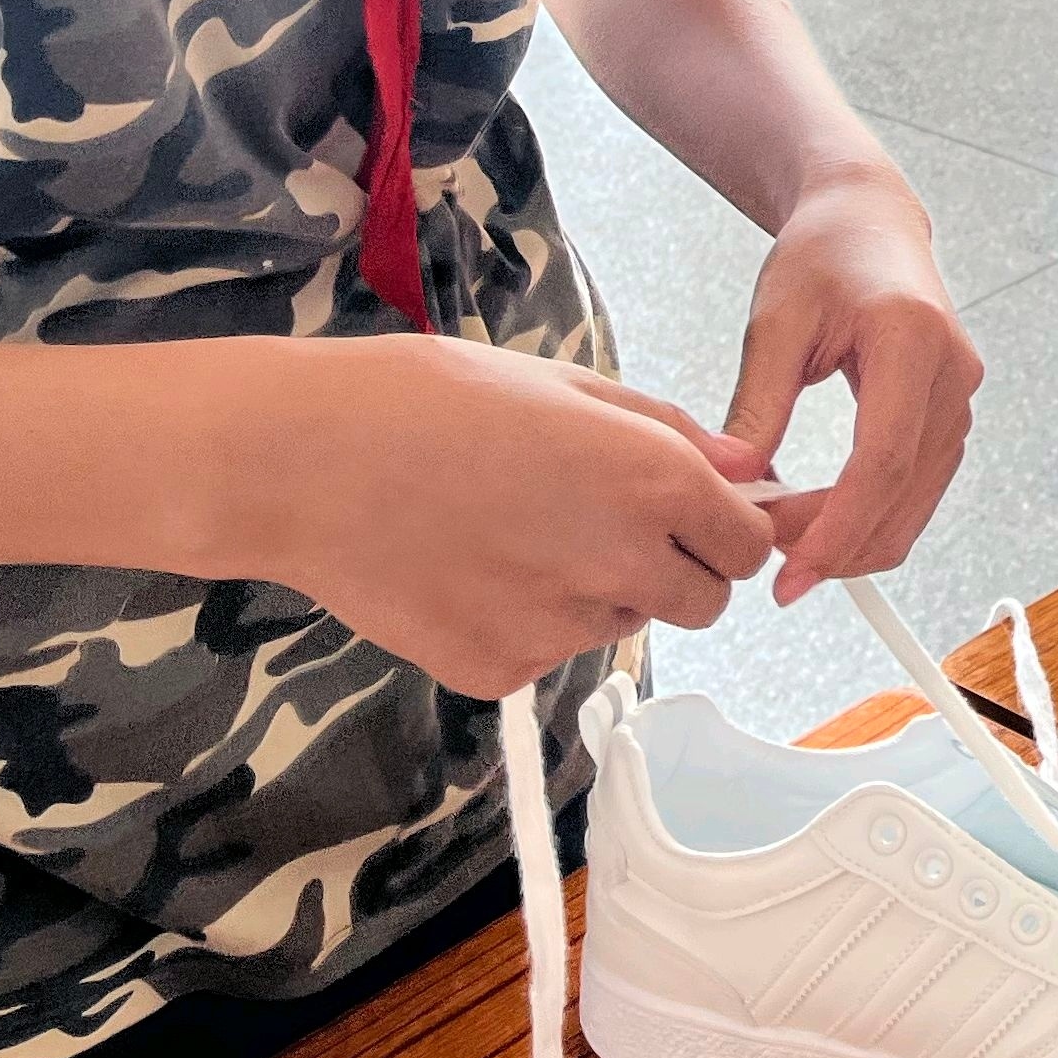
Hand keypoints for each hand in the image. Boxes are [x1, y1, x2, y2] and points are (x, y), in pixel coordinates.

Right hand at [248, 338, 778, 695]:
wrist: (308, 461)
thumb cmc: (436, 399)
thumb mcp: (569, 385)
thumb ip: (671, 433)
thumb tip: (746, 469)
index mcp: (655, 482)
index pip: (749, 546)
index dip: (726, 530)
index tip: (693, 518)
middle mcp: (623, 563)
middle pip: (702, 603)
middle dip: (676, 572)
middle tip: (604, 526)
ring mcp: (560, 629)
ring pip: (620, 625)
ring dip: (596, 592)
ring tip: (514, 532)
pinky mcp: (500, 672)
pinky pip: (545, 654)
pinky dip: (524, 623)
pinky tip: (468, 569)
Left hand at [724, 156, 982, 602]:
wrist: (867, 221)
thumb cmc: (822, 255)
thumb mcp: (775, 322)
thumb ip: (756, 405)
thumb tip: (730, 480)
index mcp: (910, 340)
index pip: (882, 461)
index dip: (837, 529)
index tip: (790, 572)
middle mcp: (951, 373)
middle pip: (903, 494)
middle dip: (838, 544)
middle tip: (771, 564)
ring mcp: (960, 395)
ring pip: (918, 503)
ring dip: (856, 538)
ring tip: (785, 542)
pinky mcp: (951, 412)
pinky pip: (920, 487)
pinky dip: (874, 517)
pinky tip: (821, 522)